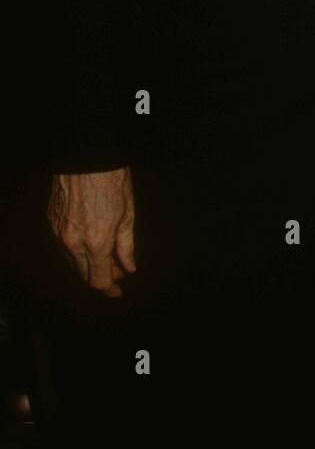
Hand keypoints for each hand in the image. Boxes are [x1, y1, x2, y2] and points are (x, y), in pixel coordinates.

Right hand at [47, 168, 136, 296]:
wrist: (87, 157)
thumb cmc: (112, 181)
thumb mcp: (128, 214)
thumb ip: (127, 246)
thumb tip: (129, 267)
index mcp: (96, 242)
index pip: (98, 280)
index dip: (109, 289)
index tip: (118, 291)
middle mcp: (73, 242)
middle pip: (84, 274)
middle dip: (101, 276)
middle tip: (117, 270)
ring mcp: (59, 232)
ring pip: (72, 261)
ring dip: (88, 263)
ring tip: (107, 254)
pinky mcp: (51, 221)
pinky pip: (63, 245)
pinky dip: (77, 249)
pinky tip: (90, 240)